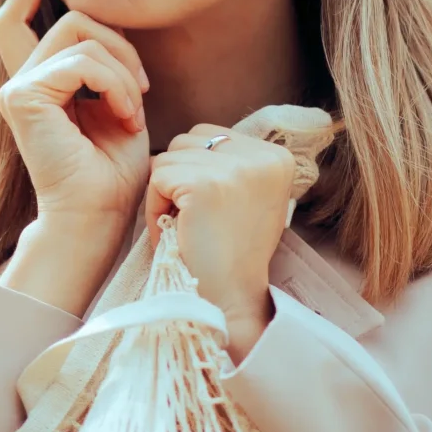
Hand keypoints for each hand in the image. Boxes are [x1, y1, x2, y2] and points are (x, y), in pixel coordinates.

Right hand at [0, 0, 151, 314]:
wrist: (99, 216)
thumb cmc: (113, 170)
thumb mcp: (114, 100)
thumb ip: (101, 61)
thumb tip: (101, 16)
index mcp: (35, 81)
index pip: (16, 17)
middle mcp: (18, 80)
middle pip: (67, 17)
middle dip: (117, 39)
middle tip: (140, 86)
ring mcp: (16, 88)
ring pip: (80, 34)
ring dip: (123, 69)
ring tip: (133, 109)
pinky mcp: (23, 98)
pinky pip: (81, 61)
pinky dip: (115, 84)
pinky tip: (124, 116)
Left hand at [148, 124, 300, 361]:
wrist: (229, 296)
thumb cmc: (230, 249)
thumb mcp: (248, 194)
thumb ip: (233, 161)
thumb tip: (199, 138)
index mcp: (277, 156)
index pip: (210, 135)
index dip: (196, 169)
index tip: (212, 208)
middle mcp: (263, 157)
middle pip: (188, 140)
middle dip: (179, 176)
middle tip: (195, 218)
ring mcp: (235, 168)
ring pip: (168, 156)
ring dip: (166, 191)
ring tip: (188, 225)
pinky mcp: (204, 183)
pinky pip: (156, 176)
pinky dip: (155, 204)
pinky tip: (176, 230)